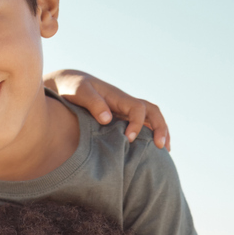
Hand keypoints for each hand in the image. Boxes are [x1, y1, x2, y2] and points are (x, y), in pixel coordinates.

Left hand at [44, 69, 169, 148]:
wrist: (68, 83)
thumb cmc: (72, 87)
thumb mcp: (80, 92)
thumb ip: (93, 103)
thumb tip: (107, 119)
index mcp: (118, 97)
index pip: (138, 109)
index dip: (137, 123)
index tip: (128, 139)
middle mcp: (126, 103)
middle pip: (152, 111)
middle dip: (160, 127)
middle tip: (161, 147)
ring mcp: (125, 110)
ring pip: (151, 117)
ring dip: (161, 131)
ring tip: (165, 151)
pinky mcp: (120, 117)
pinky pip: (142, 124)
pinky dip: (150, 134)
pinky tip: (151, 149)